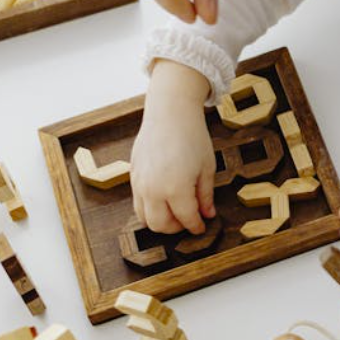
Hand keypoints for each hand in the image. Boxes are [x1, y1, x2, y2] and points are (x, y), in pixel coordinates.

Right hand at [130, 61, 215, 233]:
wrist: (169, 112)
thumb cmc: (192, 136)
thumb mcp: (207, 167)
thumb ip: (205, 195)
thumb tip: (207, 215)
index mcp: (175, 188)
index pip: (186, 219)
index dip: (196, 226)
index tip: (202, 227)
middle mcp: (153, 189)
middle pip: (161, 226)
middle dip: (177, 228)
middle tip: (189, 220)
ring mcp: (139, 183)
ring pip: (145, 218)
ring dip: (160, 221)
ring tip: (176, 212)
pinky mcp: (132, 175)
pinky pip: (137, 203)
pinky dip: (150, 208)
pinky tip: (164, 199)